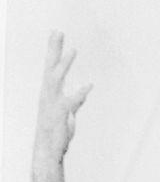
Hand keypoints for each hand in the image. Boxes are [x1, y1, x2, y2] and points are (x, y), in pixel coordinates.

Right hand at [30, 31, 91, 181]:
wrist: (47, 150)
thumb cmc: (57, 133)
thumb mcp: (67, 114)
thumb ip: (75, 102)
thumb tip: (83, 92)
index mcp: (48, 92)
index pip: (51, 67)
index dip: (54, 50)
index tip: (57, 34)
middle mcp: (47, 94)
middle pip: (51, 67)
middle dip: (54, 49)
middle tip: (58, 31)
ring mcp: (52, 103)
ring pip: (57, 79)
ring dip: (65, 64)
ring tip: (72, 50)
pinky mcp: (60, 114)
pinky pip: (72, 101)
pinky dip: (80, 93)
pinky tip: (89, 85)